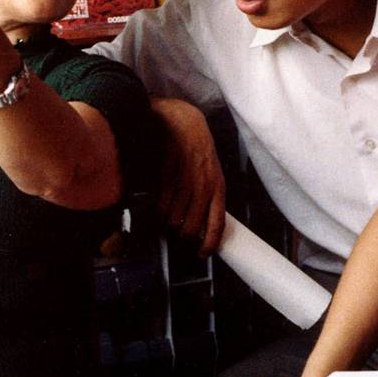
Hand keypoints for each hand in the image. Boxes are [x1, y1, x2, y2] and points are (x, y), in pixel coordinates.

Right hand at [152, 97, 225, 256]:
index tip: (202, 253)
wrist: (184, 122)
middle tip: (178, 225)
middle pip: (190, 227)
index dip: (209, 243)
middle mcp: (203, 187)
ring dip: (168, 217)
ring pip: (172, 218)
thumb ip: (208, 198)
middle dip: (182, 231)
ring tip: (169, 204)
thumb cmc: (198, 150)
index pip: (217, 224)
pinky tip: (162, 194)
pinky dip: (159, 204)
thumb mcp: (211, 174)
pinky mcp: (168, 176)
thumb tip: (200, 226)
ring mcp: (185, 182)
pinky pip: (160, 203)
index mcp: (218, 188)